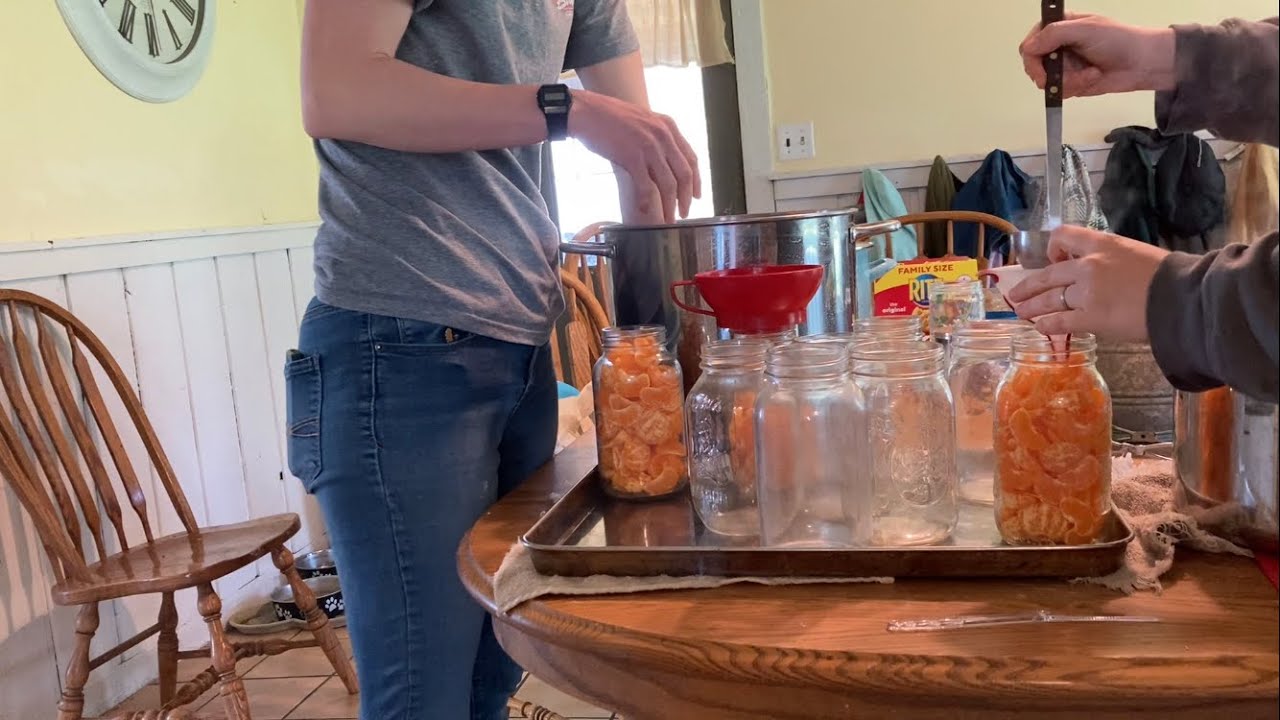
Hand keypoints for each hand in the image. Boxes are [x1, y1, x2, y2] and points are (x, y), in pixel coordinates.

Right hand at [568, 90, 700, 222]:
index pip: (691, 158)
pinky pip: (646, 185)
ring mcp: (649, 146)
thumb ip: (656, 139)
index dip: (697, 180)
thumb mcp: (643, 122)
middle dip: (686, 198)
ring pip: (668, 184)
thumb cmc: (609, 118)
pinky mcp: (632, 157)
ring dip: (669, 205)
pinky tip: (645, 210)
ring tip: (667, 218)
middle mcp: (663, 135)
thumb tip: (661, 165)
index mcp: (668, 126)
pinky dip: (648, 201)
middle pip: (684, 174)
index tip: (696, 195)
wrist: (586, 112)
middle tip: (683, 212)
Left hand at [1006, 226, 1169, 340]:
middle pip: (1047, 274)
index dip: (1053, 248)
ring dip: (1031, 307)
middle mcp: (1088, 265)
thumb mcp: (1135, 254)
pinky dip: (1047, 325)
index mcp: (1102, 244)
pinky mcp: (1090, 317)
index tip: (1052, 260)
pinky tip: (1040, 327)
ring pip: (1048, 298)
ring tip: (1020, 312)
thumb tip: (1100, 272)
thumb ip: (1111, 260)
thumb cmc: (1168, 277)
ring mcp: (1086, 292)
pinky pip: (1059, 321)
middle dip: (1028, 286)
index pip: (1064, 235)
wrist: (1182, 298)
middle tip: (1016, 294)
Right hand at [1019, 13, 1176, 97]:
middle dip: (1049, 74)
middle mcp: (1059, 46)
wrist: (1143, 63)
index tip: (1040, 67)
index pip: (1031, 42)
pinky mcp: (1073, 83)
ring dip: (1068, 81)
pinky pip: (1062, 91)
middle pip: (1034, 64)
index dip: (1032, 56)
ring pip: (1048, 81)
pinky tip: (1093, 78)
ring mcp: (1065, 66)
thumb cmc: (1118, 40)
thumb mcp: (1086, 30)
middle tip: (1055, 80)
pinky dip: (1077, 87)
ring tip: (1090, 74)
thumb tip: (1027, 48)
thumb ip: (1054, 35)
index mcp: (1061, 27)